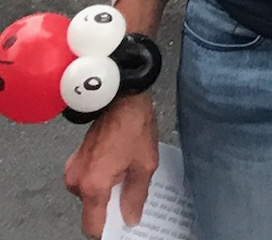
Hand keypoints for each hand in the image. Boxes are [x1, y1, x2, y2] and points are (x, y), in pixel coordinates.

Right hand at [64, 93, 158, 237]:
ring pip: (91, 193)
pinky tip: (120, 166)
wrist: (122, 96)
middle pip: (93, 208)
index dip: (109, 229)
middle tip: (132, 195)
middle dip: (111, 204)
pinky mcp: (76, 159)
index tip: (122, 226)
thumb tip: (131, 218)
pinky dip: (102, 177)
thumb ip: (136, 196)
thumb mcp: (145, 164)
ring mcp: (74, 168)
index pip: (93, 226)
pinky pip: (89, 178)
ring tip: (129, 174)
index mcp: (93, 185)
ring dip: (107, 189)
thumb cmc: (133, 125)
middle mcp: (77, 180)